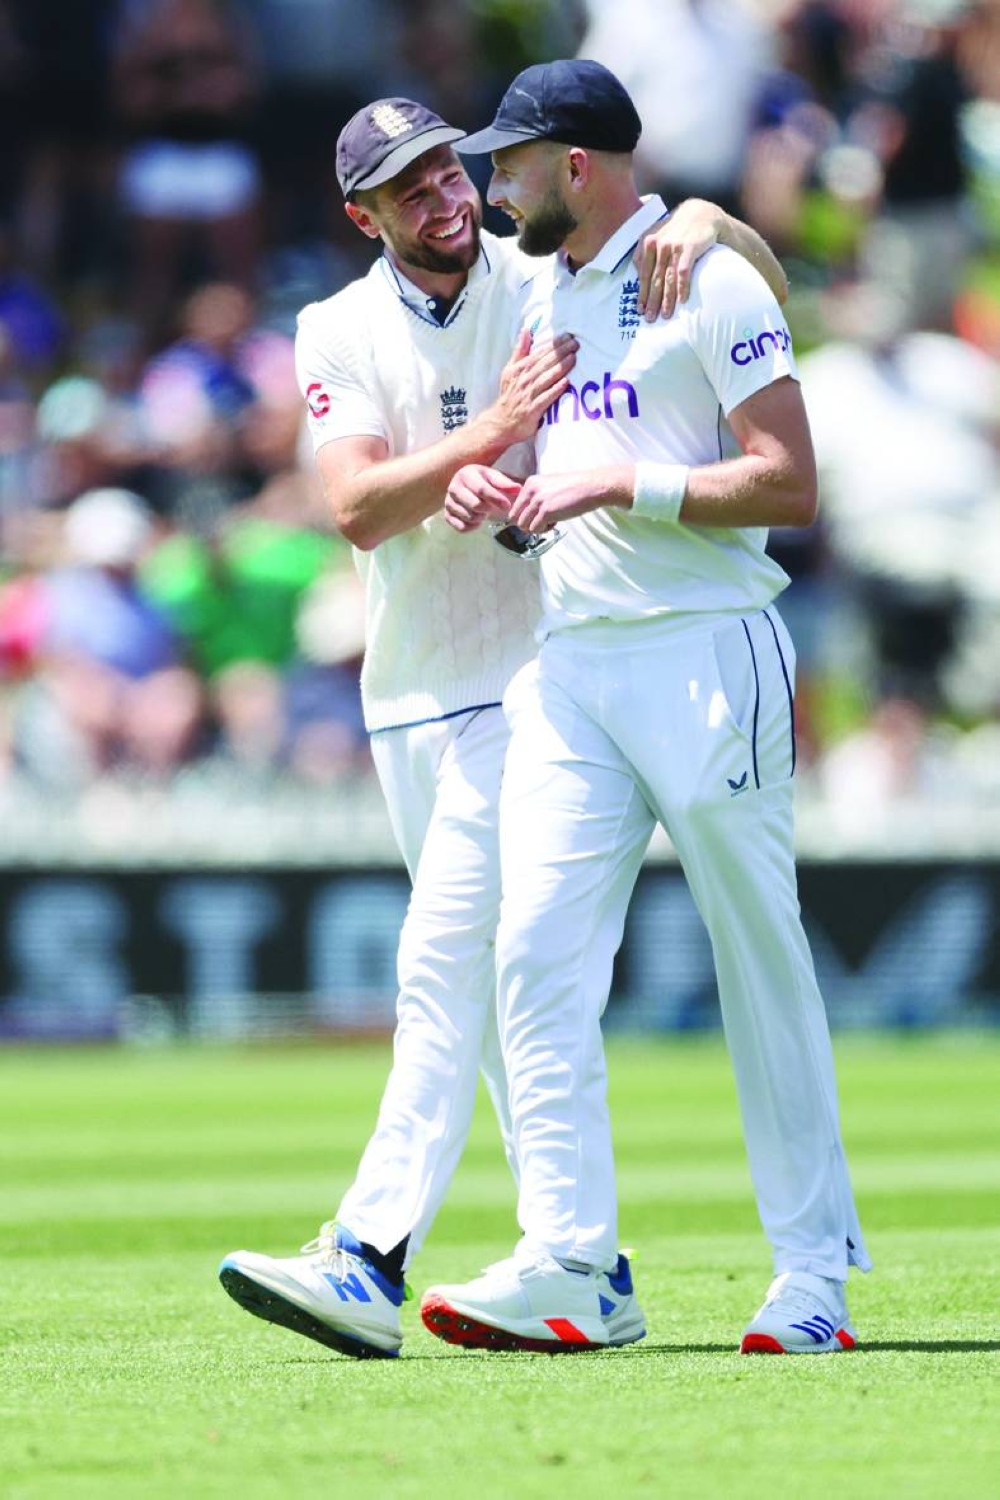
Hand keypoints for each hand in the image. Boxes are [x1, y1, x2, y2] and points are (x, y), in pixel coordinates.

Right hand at [445, 465, 521, 532]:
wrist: (469, 488)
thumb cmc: (484, 482)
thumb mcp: (495, 478)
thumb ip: (505, 483)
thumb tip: (517, 489)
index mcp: (466, 474)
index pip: (481, 489)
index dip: (496, 499)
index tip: (507, 506)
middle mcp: (454, 487)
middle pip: (475, 505)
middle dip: (488, 509)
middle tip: (492, 508)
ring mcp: (448, 502)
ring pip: (469, 517)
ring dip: (481, 517)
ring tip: (484, 511)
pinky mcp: (447, 515)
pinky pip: (461, 527)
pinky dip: (472, 526)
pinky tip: (477, 519)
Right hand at [485, 329, 577, 443]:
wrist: (501, 422)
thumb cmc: (509, 395)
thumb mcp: (510, 370)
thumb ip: (520, 351)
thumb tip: (526, 330)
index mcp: (520, 369)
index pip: (538, 354)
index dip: (553, 344)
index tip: (567, 336)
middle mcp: (524, 380)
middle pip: (544, 363)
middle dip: (560, 352)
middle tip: (575, 344)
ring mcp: (528, 395)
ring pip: (546, 378)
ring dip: (560, 368)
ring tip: (573, 358)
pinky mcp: (532, 410)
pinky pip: (546, 398)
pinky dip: (555, 390)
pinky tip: (566, 383)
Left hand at [508, 466, 632, 531]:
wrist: (591, 486)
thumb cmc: (574, 488)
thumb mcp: (549, 486)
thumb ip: (536, 496)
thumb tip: (527, 513)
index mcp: (530, 483)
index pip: (515, 506)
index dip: (525, 516)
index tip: (536, 517)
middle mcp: (531, 490)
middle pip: (516, 518)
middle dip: (528, 523)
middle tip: (542, 522)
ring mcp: (538, 501)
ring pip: (524, 525)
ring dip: (536, 528)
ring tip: (550, 521)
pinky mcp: (546, 512)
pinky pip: (535, 529)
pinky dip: (544, 530)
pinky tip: (556, 522)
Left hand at [634, 199, 723, 320]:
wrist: (701, 213)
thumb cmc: (677, 229)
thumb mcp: (658, 234)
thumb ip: (646, 252)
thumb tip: (638, 274)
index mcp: (648, 242)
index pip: (643, 274)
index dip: (641, 293)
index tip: (639, 310)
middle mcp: (659, 244)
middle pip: (654, 279)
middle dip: (651, 301)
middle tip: (650, 318)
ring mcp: (674, 246)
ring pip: (668, 278)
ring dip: (666, 299)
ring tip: (665, 315)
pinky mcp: (690, 248)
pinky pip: (684, 272)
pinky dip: (682, 287)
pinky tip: (682, 300)